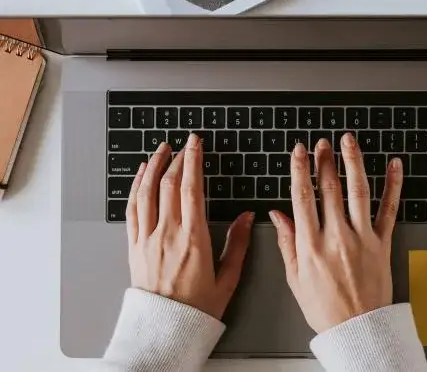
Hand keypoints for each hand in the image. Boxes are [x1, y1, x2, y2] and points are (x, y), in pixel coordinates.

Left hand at [126, 135, 252, 319]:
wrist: (164, 329)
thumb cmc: (196, 308)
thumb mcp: (227, 278)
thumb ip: (238, 244)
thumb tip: (247, 217)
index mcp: (193, 239)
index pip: (190, 189)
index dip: (193, 161)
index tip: (196, 144)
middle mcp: (167, 234)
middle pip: (168, 185)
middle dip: (177, 159)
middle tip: (184, 144)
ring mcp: (147, 239)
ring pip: (147, 193)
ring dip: (154, 167)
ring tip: (161, 150)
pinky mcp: (134, 247)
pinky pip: (132, 210)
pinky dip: (136, 188)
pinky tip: (142, 177)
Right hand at [270, 134, 404, 332]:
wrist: (358, 329)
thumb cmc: (326, 309)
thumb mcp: (295, 279)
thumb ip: (286, 243)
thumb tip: (277, 215)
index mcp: (310, 246)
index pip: (302, 198)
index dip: (300, 170)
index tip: (299, 152)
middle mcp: (336, 237)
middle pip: (329, 189)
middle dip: (324, 161)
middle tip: (322, 143)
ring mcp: (363, 238)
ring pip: (358, 191)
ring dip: (353, 162)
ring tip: (349, 142)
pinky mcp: (383, 243)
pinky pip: (389, 208)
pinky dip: (393, 185)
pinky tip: (394, 165)